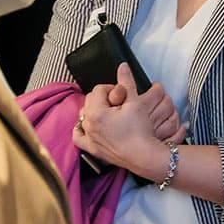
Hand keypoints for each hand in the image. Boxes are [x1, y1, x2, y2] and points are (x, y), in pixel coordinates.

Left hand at [73, 64, 182, 178]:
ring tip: (111, 114)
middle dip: (104, 98)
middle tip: (120, 104)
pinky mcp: (93, 150)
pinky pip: (79, 136)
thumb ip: (126, 83)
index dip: (113, 89)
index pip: (99, 89)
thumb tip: (122, 66)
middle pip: (90, 101)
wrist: (144, 156)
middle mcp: (88, 125)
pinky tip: (91, 127)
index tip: (124, 95)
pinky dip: (83, 130)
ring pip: (84, 116)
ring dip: (95, 111)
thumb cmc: (140, 131)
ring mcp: (89, 138)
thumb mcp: (135, 102)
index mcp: (95, 112)